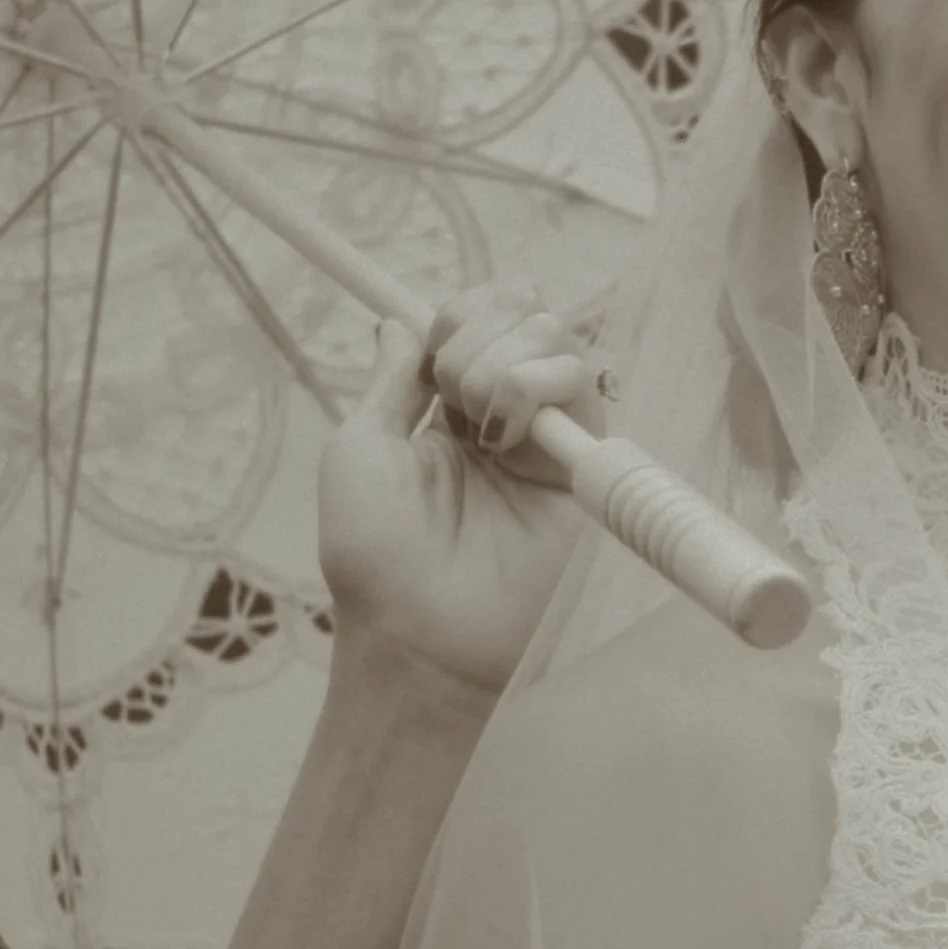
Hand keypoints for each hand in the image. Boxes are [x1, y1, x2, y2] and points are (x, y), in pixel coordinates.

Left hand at [317, 285, 611, 692]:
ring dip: (502, 359)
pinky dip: (536, 383)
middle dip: (477, 332)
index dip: (459, 314)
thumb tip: (397, 323)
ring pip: (557, 337)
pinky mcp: (587, 465)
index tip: (429, 354)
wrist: (423, 635)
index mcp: (454, 411)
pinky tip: (506, 435)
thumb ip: (391, 382)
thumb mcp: (360, 451)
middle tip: (451, 396)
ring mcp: (552, 438)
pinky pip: (583, 383)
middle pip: (525, 313)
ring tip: (478, 426)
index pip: (481, 318)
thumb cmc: (378, 557)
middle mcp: (509, 416)